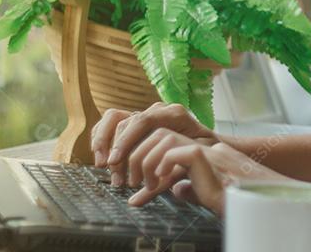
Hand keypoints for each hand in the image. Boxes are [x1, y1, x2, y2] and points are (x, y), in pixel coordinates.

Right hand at [91, 103, 218, 186]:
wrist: (207, 146)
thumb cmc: (201, 155)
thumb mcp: (189, 165)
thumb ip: (165, 180)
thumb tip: (137, 201)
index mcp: (174, 114)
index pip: (142, 121)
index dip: (125, 141)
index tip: (114, 161)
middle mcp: (158, 110)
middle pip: (126, 122)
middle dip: (114, 148)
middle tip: (111, 172)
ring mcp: (146, 113)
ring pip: (114, 120)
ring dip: (103, 143)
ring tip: (104, 167)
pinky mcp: (136, 122)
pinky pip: (112, 124)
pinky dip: (102, 139)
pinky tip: (102, 159)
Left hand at [127, 135, 287, 215]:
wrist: (251, 200)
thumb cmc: (231, 197)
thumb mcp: (203, 190)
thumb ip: (188, 187)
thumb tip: (177, 191)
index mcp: (197, 149)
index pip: (160, 137)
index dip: (140, 151)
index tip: (131, 178)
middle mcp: (198, 142)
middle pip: (156, 130)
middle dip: (135, 153)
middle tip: (129, 181)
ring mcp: (201, 146)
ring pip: (161, 138)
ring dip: (143, 161)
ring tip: (143, 184)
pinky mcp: (202, 154)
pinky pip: (172, 152)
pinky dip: (161, 166)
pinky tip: (161, 183)